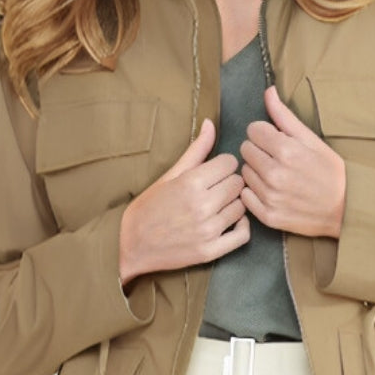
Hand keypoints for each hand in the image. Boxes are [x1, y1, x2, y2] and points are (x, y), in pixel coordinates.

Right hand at [119, 119, 249, 283]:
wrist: (131, 245)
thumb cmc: (148, 207)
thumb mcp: (169, 175)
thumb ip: (195, 150)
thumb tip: (210, 123)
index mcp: (190, 183)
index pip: (229, 163)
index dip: (222, 165)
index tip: (214, 171)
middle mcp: (202, 206)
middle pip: (237, 183)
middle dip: (229, 182)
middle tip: (215, 189)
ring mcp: (207, 230)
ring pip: (242, 207)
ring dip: (233, 204)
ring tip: (218, 206)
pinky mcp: (210, 251)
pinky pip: (243, 235)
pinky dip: (241, 227)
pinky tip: (230, 222)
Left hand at [240, 86, 345, 238]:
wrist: (345, 209)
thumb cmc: (330, 171)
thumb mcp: (311, 139)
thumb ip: (284, 116)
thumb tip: (268, 91)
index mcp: (286, 150)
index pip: (253, 130)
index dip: (265, 133)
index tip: (276, 141)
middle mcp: (274, 174)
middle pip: (245, 149)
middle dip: (259, 150)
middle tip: (277, 158)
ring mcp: (270, 196)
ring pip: (245, 172)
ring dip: (257, 171)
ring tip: (277, 175)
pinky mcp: (268, 215)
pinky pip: (245, 196)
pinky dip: (255, 192)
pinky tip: (272, 191)